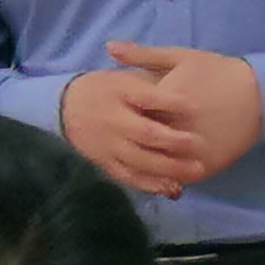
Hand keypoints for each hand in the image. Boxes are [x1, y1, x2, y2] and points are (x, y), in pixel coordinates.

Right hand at [62, 65, 201, 197]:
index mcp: (118, 91)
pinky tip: (172, 188)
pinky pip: (129, 176)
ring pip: (139, 160)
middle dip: (174, 140)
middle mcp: (112, 119)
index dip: (172, 101)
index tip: (196, 106)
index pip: (147, 96)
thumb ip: (150, 81)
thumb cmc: (106, 89)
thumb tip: (183, 91)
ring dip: (169, 167)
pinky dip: (151, 184)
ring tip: (196, 170)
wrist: (65, 107)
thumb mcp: (125, 76)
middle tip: (200, 144)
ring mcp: (107, 144)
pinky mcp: (105, 162)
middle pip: (145, 132)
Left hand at [106, 43, 264, 183]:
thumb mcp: (178, 57)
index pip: (129, 114)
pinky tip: (157, 170)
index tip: (110, 114)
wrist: (259, 93)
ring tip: (133, 156)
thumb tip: (108, 48)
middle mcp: (177, 127)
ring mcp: (191, 150)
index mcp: (165, 99)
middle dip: (126, 141)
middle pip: (139, 141)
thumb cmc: (216, 71)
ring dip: (143, 164)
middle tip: (117, 139)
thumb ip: (142, 55)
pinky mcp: (206, 165)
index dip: (117, 116)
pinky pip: (178, 177)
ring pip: (156, 164)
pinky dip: (166, 177)